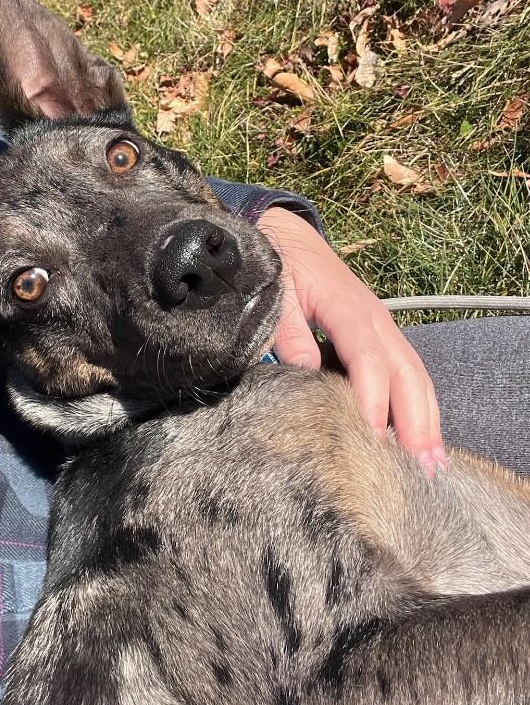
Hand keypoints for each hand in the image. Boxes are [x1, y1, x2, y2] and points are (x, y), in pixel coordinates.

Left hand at [258, 205, 446, 475]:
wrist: (287, 237)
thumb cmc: (279, 267)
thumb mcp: (274, 294)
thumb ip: (287, 331)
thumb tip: (304, 372)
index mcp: (348, 309)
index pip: (367, 359)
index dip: (371, 398)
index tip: (371, 437)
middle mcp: (375, 320)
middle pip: (406, 373)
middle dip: (415, 421)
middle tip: (419, 467)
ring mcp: (383, 328)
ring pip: (415, 376)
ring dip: (425, 420)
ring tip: (431, 464)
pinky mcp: (380, 336)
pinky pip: (408, 373)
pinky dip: (418, 406)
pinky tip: (420, 438)